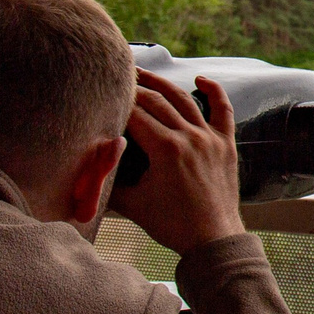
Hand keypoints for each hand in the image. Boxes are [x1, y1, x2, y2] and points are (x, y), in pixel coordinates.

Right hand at [109, 69, 246, 255]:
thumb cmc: (171, 225)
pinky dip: (213, 91)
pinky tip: (200, 80)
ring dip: (163, 84)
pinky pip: (222, 110)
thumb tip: (87, 167)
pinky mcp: (225, 144)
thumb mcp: (132, 204)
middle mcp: (189, 137)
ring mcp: (209, 138)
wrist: (212, 239)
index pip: (135, 114)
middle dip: (135, 87)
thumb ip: (109, 181)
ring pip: (185, 100)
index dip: (117, 102)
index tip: (103, 94)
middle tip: (118, 78)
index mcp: (165, 149)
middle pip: (157, 101)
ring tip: (145, 73)